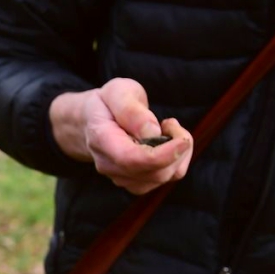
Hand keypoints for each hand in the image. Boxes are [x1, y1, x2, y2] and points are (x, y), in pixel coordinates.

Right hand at [50, 78, 192, 193]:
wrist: (92, 120)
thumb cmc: (106, 104)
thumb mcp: (117, 92)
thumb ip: (132, 110)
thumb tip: (153, 133)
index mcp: (102, 140)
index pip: (132, 160)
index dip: (163, 155)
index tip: (183, 140)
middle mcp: (109, 165)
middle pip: (154, 173)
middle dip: (177, 148)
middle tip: (170, 122)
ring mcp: (121, 177)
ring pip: (164, 177)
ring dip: (179, 154)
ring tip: (167, 130)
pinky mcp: (135, 181)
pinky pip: (166, 178)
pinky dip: (177, 161)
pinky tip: (167, 144)